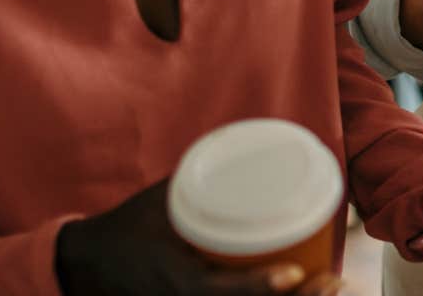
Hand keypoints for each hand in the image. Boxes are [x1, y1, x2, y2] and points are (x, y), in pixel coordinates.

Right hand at [55, 180, 348, 295]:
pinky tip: (303, 294)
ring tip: (330, 286)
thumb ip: (200, 177)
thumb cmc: (128, 227)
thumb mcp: (160, 199)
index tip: (296, 272)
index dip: (260, 286)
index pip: (222, 291)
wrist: (90, 265)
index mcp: (176, 281)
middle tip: (333, 281)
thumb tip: (246, 142)